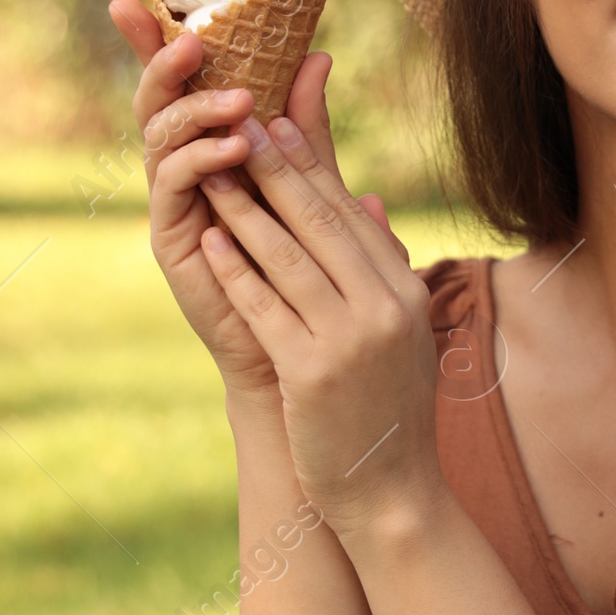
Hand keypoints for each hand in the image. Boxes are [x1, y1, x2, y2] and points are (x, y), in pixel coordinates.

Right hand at [109, 0, 369, 414]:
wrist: (297, 352)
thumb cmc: (307, 269)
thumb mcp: (311, 185)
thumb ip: (306, 125)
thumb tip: (318, 54)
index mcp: (212, 146)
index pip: (181, 83)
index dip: (157, 40)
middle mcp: (184, 168)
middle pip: (156, 99)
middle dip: (162, 61)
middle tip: (191, 37)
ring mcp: (174, 201)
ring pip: (160, 135)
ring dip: (196, 111)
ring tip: (240, 102)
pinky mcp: (172, 236)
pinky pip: (172, 184)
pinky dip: (200, 159)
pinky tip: (233, 149)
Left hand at [195, 111, 444, 537]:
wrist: (391, 492)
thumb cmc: (390, 412)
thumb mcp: (400, 333)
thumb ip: (382, 268)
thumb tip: (368, 203)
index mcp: (406, 293)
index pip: (351, 215)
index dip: (311, 165)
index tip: (278, 122)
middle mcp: (385, 308)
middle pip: (320, 223)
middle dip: (274, 168)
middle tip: (236, 123)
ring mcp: (350, 340)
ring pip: (287, 258)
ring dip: (244, 210)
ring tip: (210, 172)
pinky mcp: (312, 372)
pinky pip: (265, 307)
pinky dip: (235, 271)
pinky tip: (209, 241)